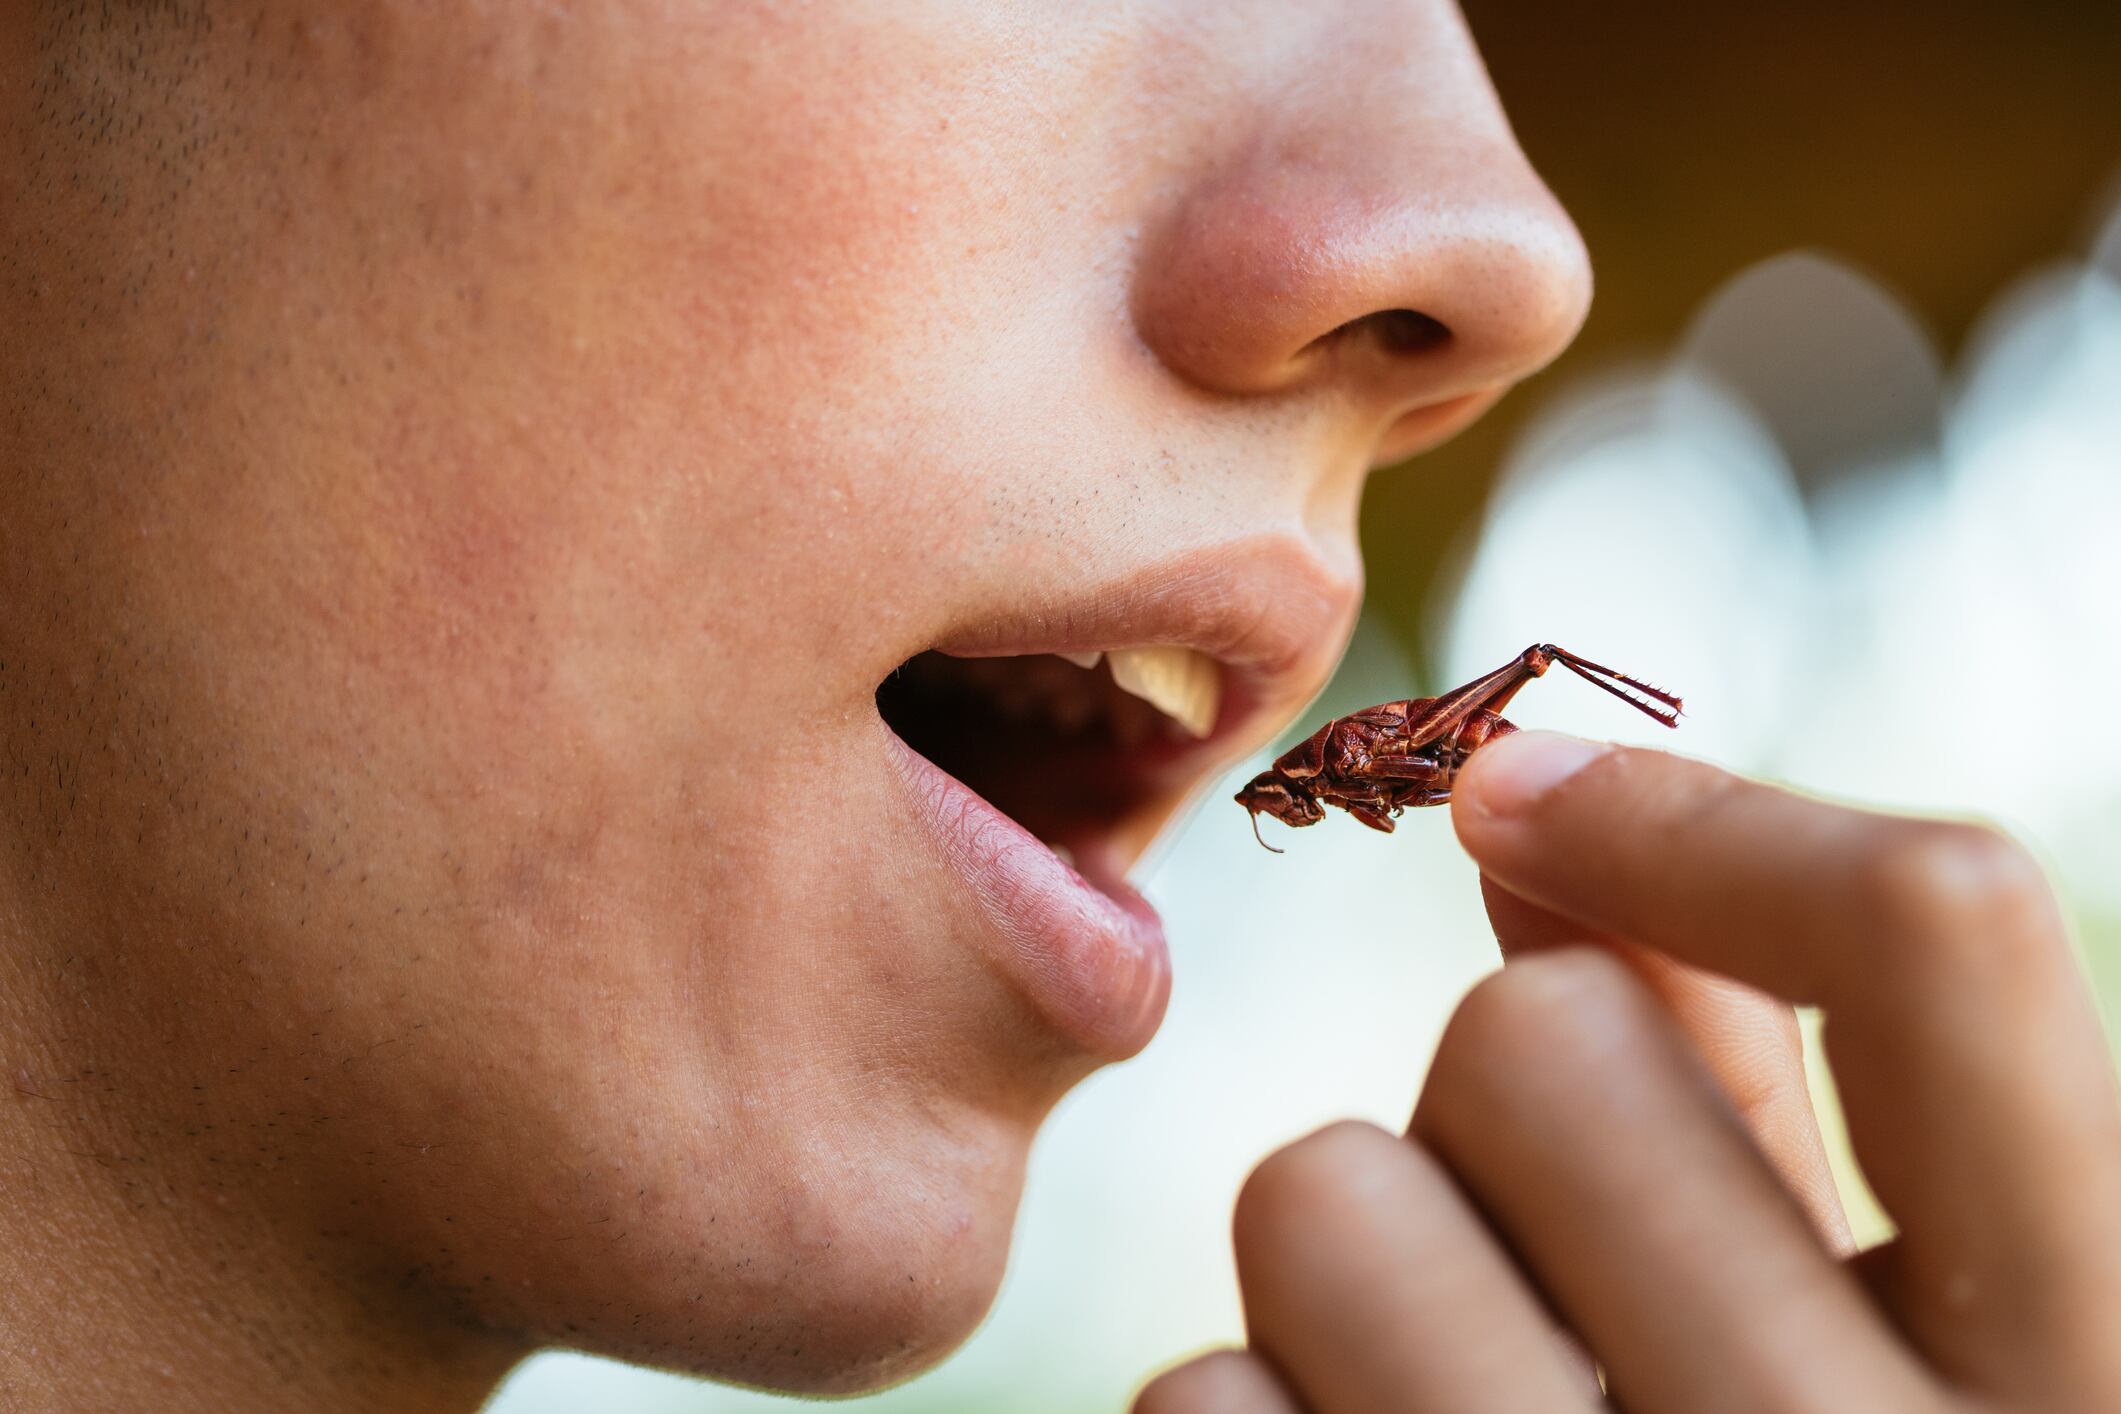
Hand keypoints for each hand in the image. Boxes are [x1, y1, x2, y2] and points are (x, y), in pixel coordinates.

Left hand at [1139, 732, 2120, 1411]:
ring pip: (1327, 1194)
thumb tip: (1543, 812)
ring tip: (1462, 1377)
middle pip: (1534, 1038)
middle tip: (1556, 1239)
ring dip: (1364, 1254)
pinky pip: (1210, 1401)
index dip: (1704, 818)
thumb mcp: (1883, 1331)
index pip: (1944, 929)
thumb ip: (1757, 1074)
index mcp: (2100, 1367)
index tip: (1524, 799)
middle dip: (1504, 1097)